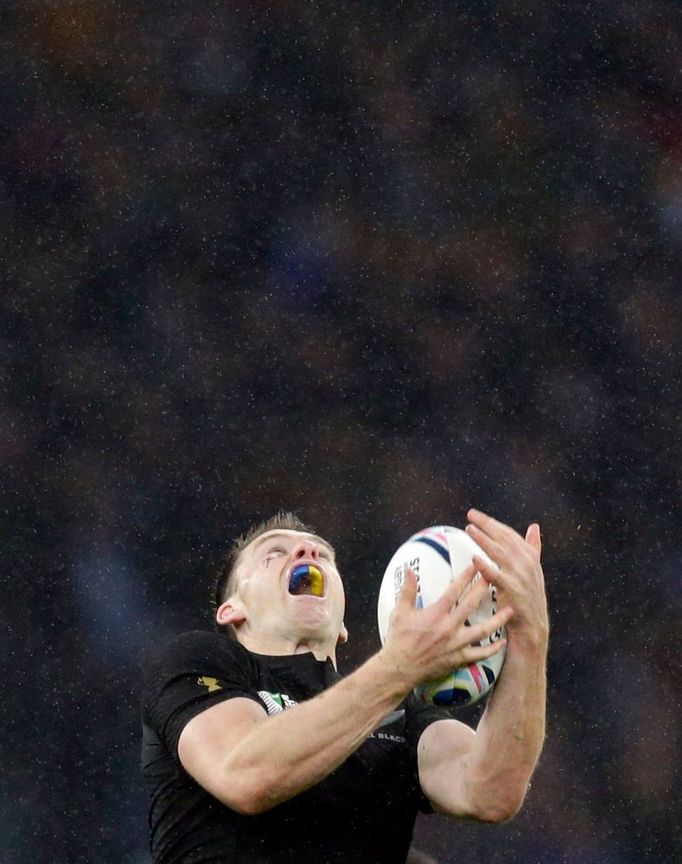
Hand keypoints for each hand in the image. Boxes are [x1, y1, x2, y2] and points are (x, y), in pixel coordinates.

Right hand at [380, 563, 512, 690]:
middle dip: (484, 589)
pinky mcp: (459, 659)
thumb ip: (408, 590)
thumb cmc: (399, 639)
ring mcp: (456, 645)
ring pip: (482, 630)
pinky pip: (480, 654)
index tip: (476, 565)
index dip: (466, 576)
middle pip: (471, 605)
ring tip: (510, 610)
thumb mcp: (400, 612)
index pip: (454, 591)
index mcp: (436, 614)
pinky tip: (503, 642)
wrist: (400, 669)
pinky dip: (493, 648)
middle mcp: (449, 627)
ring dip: (498, 620)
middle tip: (496, 577)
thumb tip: (408, 569)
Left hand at [465, 509, 547, 641]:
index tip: (475, 514)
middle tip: (470, 515)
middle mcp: (527, 562)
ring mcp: (520, 576)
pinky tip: (475, 559)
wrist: (532, 625)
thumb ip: (533, 547)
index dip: (491, 522)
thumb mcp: (533, 569)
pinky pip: (497, 576)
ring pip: (499, 552)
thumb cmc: (528, 595)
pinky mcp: (513, 590)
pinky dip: (486, 566)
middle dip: (486, 524)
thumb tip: (534, 526)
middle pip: (503, 538)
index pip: (508, 533)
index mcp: (530, 556)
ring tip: (469, 529)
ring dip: (484, 539)